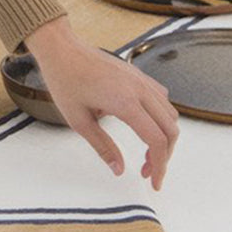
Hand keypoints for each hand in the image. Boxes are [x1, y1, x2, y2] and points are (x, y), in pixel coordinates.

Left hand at [24, 17, 179, 189]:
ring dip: (164, 136)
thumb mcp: (79, 121)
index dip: (159, 165)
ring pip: (169, 114)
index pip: (156, 140)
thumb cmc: (65, 80)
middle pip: (170, 129)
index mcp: (125, 102)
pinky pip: (161, 98)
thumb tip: (119, 169)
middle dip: (163, 155)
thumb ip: (103, 147)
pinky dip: (161, 117)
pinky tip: (146, 126)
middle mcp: (139, 89)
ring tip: (146, 152)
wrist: (61, 50)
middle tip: (147, 170)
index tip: (153, 181)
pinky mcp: (137, 75)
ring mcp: (140, 80)